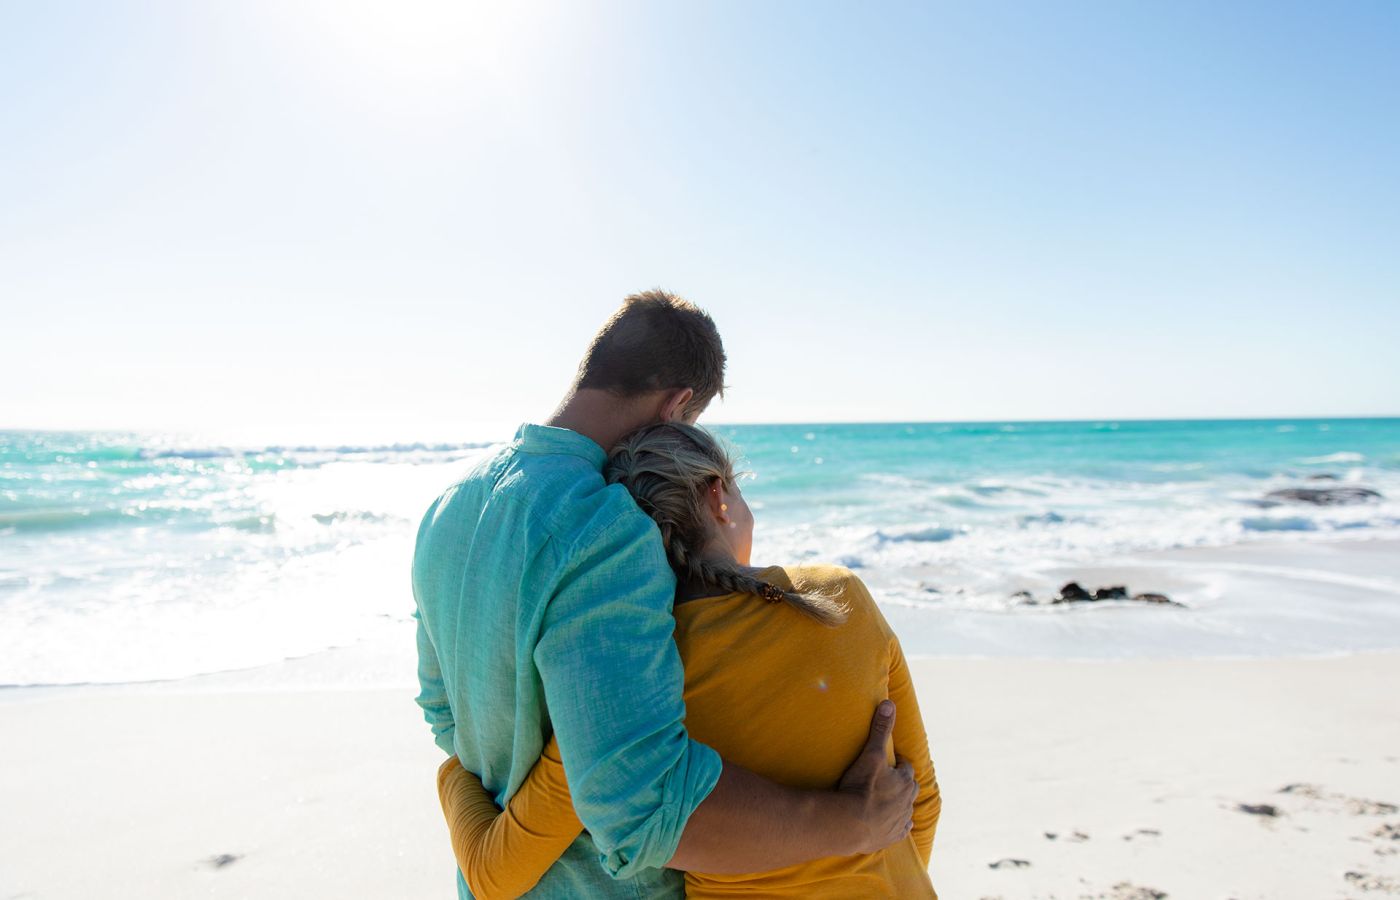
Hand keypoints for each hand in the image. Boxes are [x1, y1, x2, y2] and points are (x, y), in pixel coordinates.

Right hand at [834, 700, 917, 854]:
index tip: (887, 762)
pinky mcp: (892, 836)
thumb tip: (889, 703)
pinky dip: (897, 825)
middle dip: (901, 783)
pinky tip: (890, 824)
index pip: (906, 768)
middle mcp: (907, 801)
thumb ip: (880, 729)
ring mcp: (900, 820)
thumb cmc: (861, 787)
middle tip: (886, 780)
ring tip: (885, 801)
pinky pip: (900, 829)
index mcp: (904, 781)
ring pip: (906, 810)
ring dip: (899, 804)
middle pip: (909, 788)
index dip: (897, 764)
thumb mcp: (871, 754)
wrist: (851, 824)